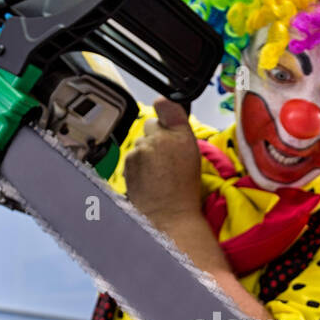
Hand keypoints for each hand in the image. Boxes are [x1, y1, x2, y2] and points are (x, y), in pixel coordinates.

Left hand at [122, 97, 203, 230]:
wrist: (169, 215)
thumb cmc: (184, 190)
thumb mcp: (191, 153)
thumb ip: (176, 126)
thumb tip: (162, 103)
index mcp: (180, 135)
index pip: (165, 106)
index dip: (164, 110)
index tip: (165, 115)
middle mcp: (159, 138)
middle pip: (151, 125)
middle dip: (156, 136)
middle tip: (166, 157)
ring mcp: (141, 150)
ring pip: (141, 142)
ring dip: (146, 152)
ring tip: (158, 172)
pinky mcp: (128, 162)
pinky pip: (132, 156)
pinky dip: (137, 164)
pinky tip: (148, 178)